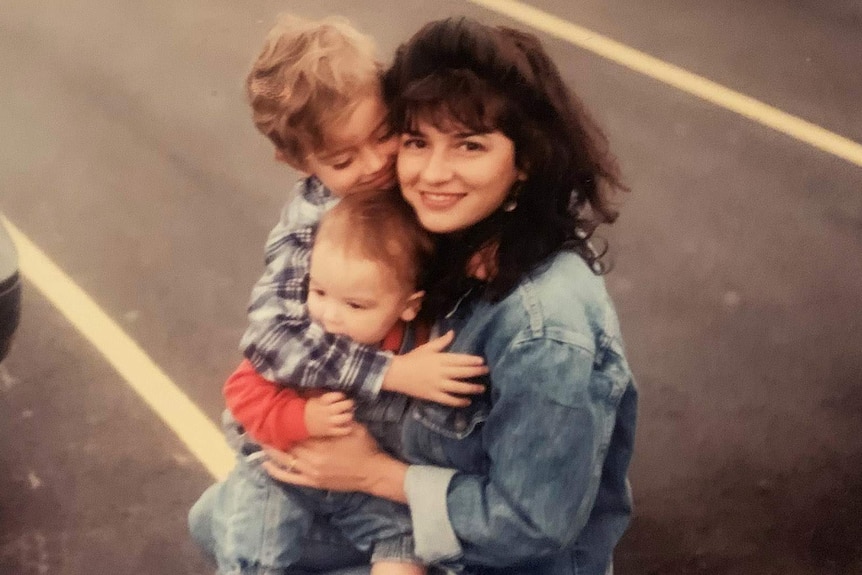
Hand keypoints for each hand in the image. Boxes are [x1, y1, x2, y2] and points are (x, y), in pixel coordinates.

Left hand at [263, 424, 383, 491]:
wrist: (374, 473)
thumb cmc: (365, 447)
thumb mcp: (354, 426)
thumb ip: (337, 418)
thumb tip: (324, 403)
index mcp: (323, 442)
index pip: (298, 430)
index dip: (285, 422)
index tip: (274, 413)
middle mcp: (313, 458)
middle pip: (288, 444)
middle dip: (274, 434)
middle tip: (260, 425)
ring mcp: (312, 472)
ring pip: (285, 459)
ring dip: (271, 450)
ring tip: (258, 440)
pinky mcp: (313, 482)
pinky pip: (291, 478)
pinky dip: (277, 471)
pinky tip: (265, 464)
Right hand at [304, 392, 354, 436]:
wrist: (300, 422)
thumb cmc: (310, 408)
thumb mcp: (316, 398)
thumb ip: (327, 395)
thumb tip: (338, 388)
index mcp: (323, 402)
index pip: (336, 395)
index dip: (341, 395)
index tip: (342, 396)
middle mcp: (327, 411)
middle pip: (343, 406)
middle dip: (349, 403)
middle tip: (350, 403)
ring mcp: (329, 422)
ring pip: (345, 418)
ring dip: (349, 415)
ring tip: (349, 413)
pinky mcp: (329, 431)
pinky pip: (343, 430)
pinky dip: (347, 428)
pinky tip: (348, 424)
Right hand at [383, 330, 487, 405]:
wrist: (396, 374)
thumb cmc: (412, 359)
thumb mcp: (427, 348)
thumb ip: (441, 342)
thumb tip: (453, 332)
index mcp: (439, 359)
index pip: (459, 359)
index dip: (472, 360)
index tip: (482, 361)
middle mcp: (441, 372)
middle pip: (462, 372)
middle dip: (476, 372)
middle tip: (487, 372)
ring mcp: (437, 385)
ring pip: (458, 387)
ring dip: (471, 388)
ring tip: (482, 388)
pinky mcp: (433, 395)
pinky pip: (448, 400)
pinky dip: (459, 401)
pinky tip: (467, 402)